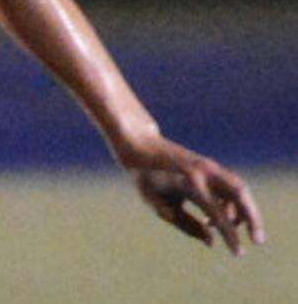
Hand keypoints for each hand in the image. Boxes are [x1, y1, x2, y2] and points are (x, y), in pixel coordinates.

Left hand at [121, 137, 264, 254]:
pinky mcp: (209, 166)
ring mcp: (208, 166)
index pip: (217, 213)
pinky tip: (214, 218)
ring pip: (239, 188)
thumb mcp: (158, 204)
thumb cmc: (144, 177)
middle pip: (239, 192)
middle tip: (257, 240)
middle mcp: (203, 172)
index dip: (230, 235)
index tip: (238, 253)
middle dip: (253, 217)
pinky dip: (231, 203)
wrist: (140, 145)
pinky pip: (229, 185)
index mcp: (188, 182)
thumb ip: (185, 224)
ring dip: (245, 210)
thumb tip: (211, 241)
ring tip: (236, 230)